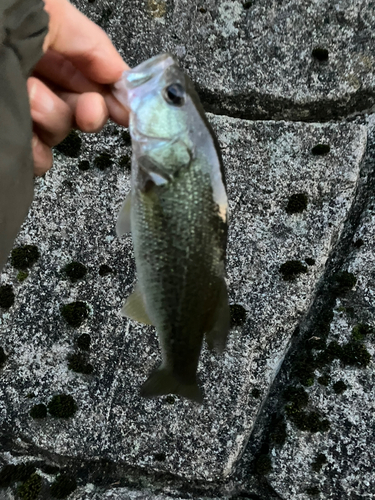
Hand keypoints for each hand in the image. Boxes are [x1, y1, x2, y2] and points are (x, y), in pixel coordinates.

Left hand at [29, 0, 128, 175]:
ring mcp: (16, 105)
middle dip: (88, 107)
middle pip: (81, 98)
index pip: (93, 60)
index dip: (116, 84)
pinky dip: (34, 153)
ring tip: (27, 102)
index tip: (131, 107)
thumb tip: (119, 73)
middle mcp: (31, 69)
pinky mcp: (5, 134)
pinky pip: (34, 154)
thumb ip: (86, 41)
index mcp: (41, 34)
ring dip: (51, 119)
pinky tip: (25, 143)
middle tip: (91, 113)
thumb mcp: (42, 10)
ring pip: (59, 127)